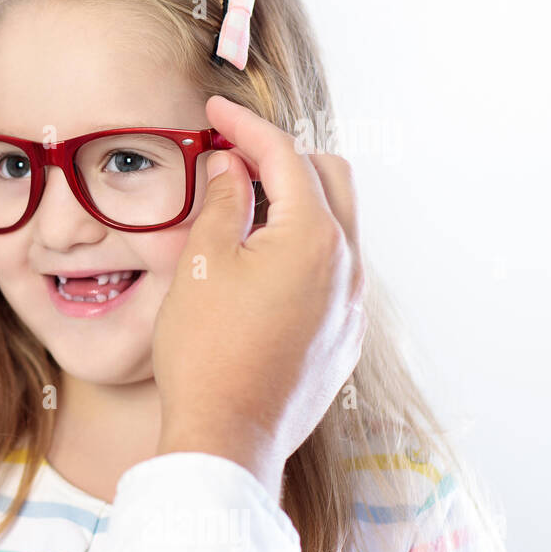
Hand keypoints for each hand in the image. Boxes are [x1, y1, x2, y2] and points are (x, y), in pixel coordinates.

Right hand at [151, 95, 366, 498]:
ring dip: (294, 205)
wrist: (226, 438)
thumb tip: (231, 168)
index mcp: (315, 239)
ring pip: (336, 226)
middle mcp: (348, 267)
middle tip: (232, 160)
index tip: (214, 113)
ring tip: (241, 212)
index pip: (285, 157)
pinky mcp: (342, 337)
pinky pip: (333, 271)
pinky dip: (301, 249)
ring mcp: (351, 306)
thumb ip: (221, 202)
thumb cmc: (206, 353)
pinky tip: (259, 266)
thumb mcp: (201, 264)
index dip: (245, 127)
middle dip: (283, 159)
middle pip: (329, 180)